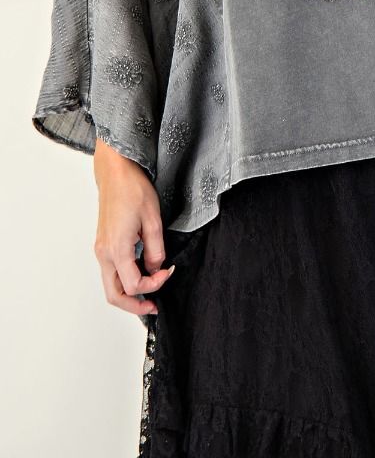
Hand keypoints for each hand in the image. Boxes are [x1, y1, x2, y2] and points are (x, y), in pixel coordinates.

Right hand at [93, 142, 174, 316]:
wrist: (116, 171)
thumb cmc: (133, 189)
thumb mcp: (153, 219)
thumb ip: (156, 249)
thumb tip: (156, 268)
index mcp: (116, 249)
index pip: (133, 285)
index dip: (154, 285)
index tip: (168, 272)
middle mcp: (104, 253)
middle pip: (114, 294)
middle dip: (133, 305)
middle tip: (153, 307)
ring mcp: (101, 249)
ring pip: (110, 285)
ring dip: (128, 294)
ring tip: (149, 293)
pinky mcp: (103, 243)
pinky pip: (110, 271)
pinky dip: (123, 280)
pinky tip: (140, 273)